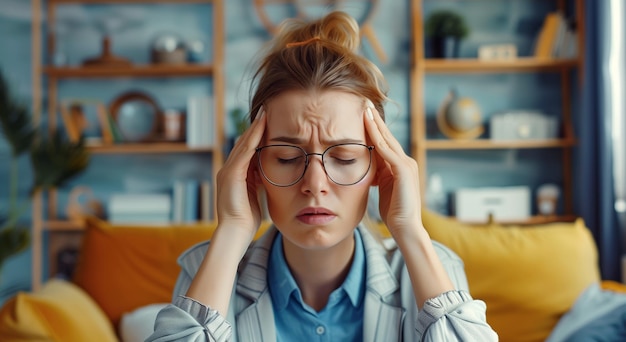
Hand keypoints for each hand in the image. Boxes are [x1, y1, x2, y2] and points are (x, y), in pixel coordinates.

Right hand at [214, 107, 265, 237]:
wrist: (235, 232)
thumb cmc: (246, 220)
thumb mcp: (255, 195)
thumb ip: (258, 183)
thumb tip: (268, 176)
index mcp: (235, 175)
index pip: (247, 151)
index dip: (257, 137)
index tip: (268, 123)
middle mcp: (229, 170)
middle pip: (244, 143)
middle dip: (256, 127)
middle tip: (266, 110)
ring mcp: (228, 170)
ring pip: (244, 143)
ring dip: (255, 127)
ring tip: (265, 112)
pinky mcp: (232, 174)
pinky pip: (245, 151)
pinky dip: (253, 137)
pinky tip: (262, 125)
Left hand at [363, 100, 421, 236]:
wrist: (406, 228)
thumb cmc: (394, 211)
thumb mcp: (382, 187)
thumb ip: (377, 175)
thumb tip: (365, 167)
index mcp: (399, 165)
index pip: (384, 142)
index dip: (373, 128)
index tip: (362, 114)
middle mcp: (405, 161)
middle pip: (387, 136)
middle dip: (375, 119)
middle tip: (364, 103)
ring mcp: (406, 165)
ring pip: (387, 140)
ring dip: (375, 124)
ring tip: (365, 109)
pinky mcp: (404, 171)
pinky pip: (388, 152)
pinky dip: (378, 139)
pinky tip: (370, 127)